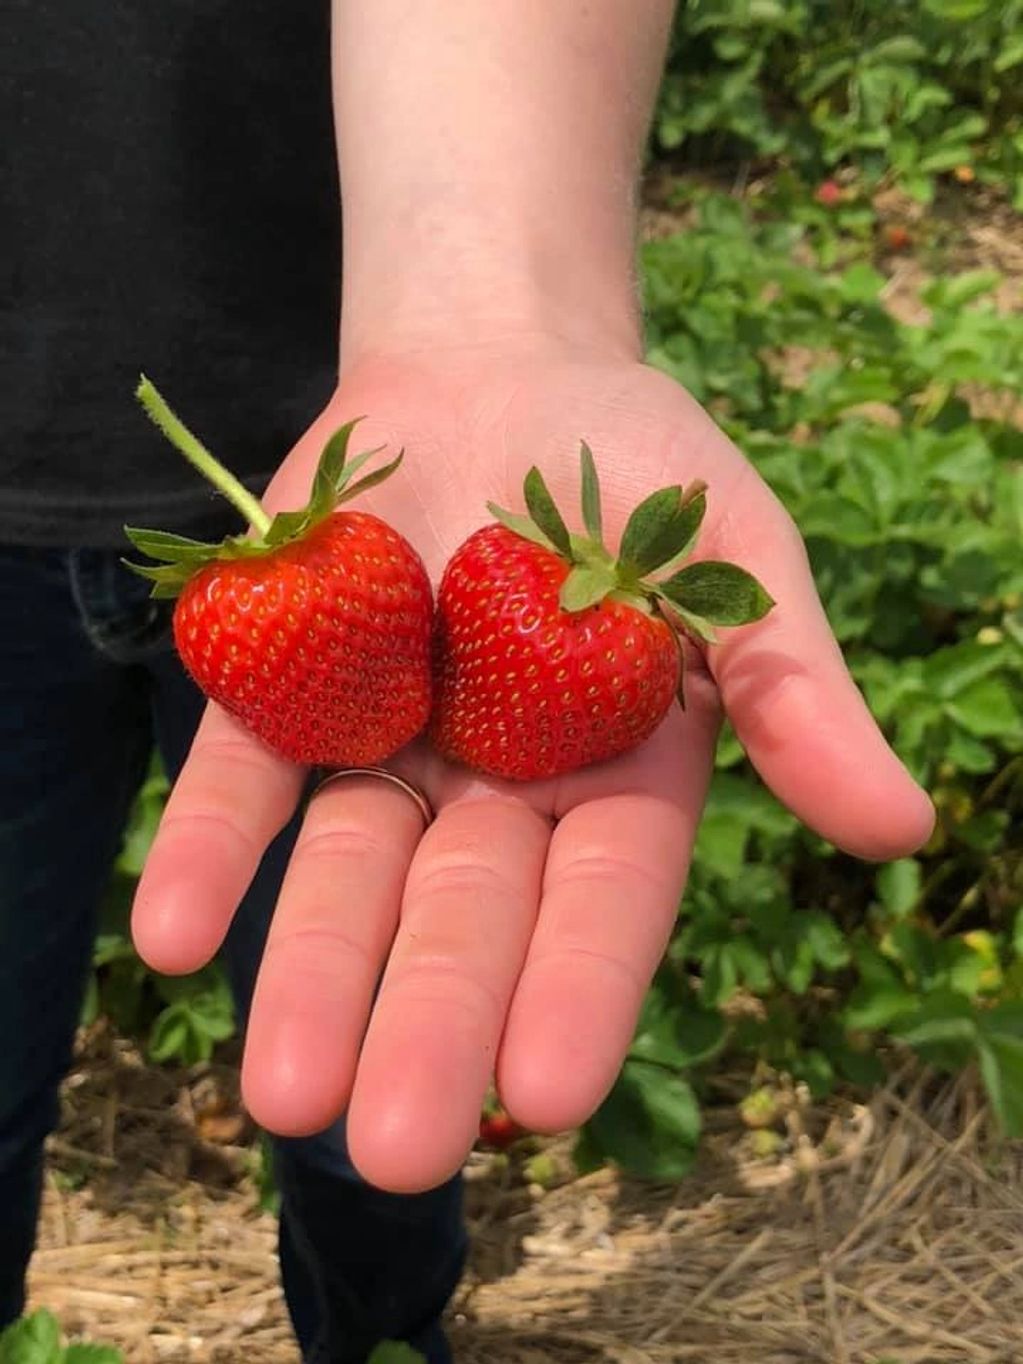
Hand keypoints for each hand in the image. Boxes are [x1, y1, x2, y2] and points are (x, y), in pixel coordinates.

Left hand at [131, 344, 933, 1192]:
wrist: (501, 366)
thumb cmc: (639, 470)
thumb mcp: (738, 563)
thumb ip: (799, 694)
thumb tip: (906, 830)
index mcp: (614, 777)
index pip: (599, 902)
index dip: (575, 988)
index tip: (546, 1093)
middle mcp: (496, 787)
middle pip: (462, 915)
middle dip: (429, 1021)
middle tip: (392, 1150)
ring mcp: (385, 742)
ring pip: (347, 872)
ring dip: (311, 972)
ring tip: (280, 1094)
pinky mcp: (284, 685)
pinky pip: (247, 773)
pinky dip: (212, 845)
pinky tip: (171, 933)